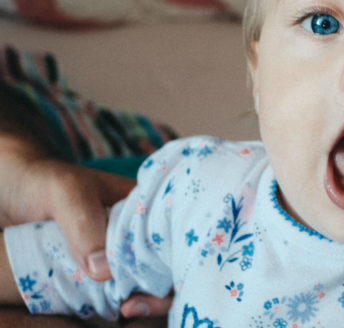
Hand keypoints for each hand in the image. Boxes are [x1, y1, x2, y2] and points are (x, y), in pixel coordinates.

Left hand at [0, 134, 171, 320]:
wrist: (6, 190)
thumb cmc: (40, 180)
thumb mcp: (64, 192)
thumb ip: (84, 224)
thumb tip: (104, 272)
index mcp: (145, 207)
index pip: (176, 237)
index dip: (176, 262)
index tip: (152, 285)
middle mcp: (138, 232)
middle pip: (167, 265)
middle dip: (161, 292)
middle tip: (131, 308)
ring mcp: (118, 255)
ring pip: (147, 283)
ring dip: (145, 302)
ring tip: (124, 312)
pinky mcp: (97, 275)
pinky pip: (118, 293)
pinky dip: (123, 306)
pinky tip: (117, 313)